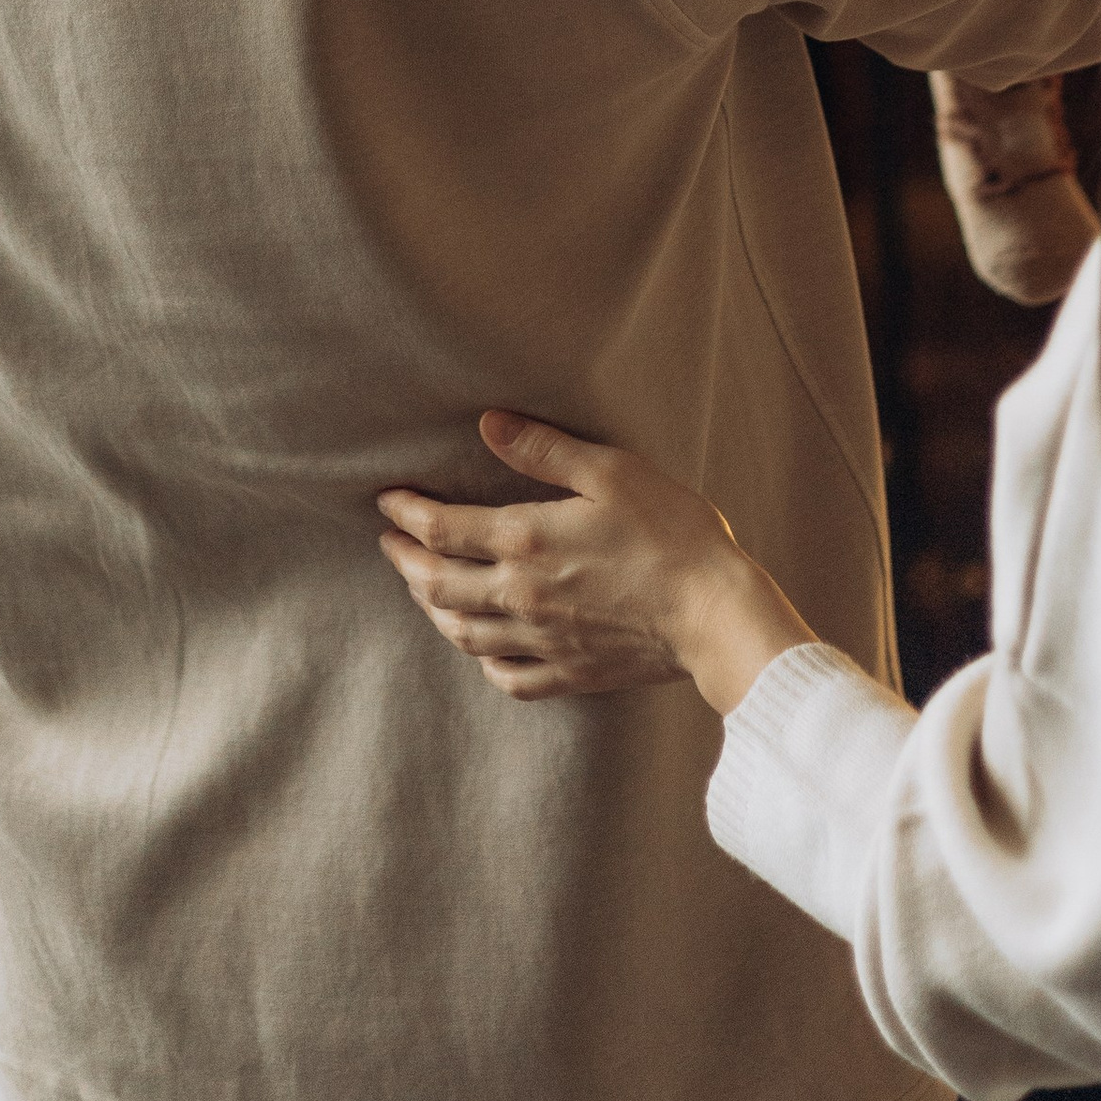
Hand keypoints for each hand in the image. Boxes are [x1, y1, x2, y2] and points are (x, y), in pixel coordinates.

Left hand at [376, 413, 813, 713]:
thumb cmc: (670, 531)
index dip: (407, 514)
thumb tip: (489, 424)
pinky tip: (481, 649)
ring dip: (433, 609)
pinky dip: (483, 661)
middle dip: (406, 562)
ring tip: (422, 589)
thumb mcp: (610, 470)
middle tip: (391, 545)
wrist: (713, 613)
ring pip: (463, 634)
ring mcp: (542, 640)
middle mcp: (521, 595)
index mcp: (526, 541)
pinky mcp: (570, 672)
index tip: (388, 501)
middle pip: (438, 586)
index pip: (442, 529)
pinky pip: (509, 676)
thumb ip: (544, 448)